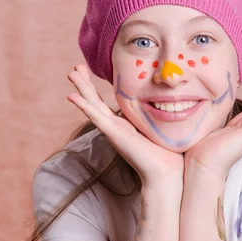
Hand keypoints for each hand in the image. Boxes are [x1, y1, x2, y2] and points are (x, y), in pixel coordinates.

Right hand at [66, 64, 183, 184]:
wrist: (165, 173)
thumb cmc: (166, 155)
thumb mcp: (157, 130)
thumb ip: (157, 119)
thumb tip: (170, 106)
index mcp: (123, 125)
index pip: (105, 103)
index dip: (96, 88)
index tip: (88, 71)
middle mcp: (115, 127)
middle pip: (94, 102)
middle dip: (84, 84)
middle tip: (74, 67)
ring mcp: (113, 131)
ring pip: (92, 106)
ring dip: (81, 89)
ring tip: (71, 73)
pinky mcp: (114, 135)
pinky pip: (97, 118)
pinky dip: (84, 107)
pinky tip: (73, 97)